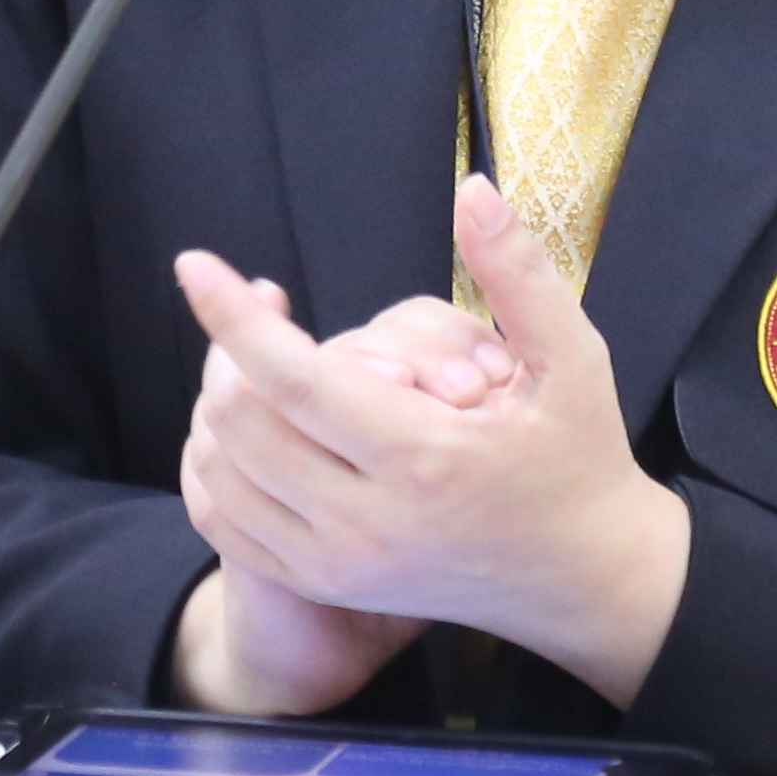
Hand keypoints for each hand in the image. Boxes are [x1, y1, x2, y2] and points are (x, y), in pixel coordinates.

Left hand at [170, 178, 690, 705]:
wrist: (581, 577)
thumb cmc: (578, 456)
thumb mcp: (572, 359)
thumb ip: (517, 273)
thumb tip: (472, 190)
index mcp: (426, 459)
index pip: (295, 382)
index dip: (233, 318)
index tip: (195, 265)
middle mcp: (371, 523)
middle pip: (242, 425)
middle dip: (226, 353)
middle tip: (248, 316)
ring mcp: (341, 564)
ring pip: (222, 475)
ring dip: (217, 408)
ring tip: (250, 365)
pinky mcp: (326, 585)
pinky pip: (228, 527)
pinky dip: (214, 470)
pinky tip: (241, 428)